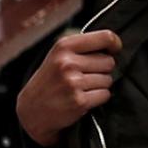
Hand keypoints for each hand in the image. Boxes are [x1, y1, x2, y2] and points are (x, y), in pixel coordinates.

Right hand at [17, 26, 120, 144]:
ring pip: (108, 80)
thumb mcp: (58, 56)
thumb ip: (81, 47)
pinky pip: (105, 95)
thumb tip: (113, 45)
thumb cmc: (49, 81)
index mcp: (64, 46)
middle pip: (109, 62)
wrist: (32, 110)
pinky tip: (83, 98)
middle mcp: (68, 62)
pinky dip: (98, 98)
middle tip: (86, 76)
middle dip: (102, 70)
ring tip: (82, 88)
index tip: (115, 49)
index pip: (105, 37)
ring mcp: (73, 82)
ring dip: (100, 86)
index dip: (114, 44)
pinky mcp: (79, 101)